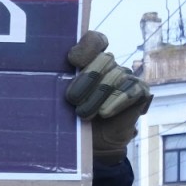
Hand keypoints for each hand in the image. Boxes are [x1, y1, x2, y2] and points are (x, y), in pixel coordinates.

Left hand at [64, 31, 152, 166]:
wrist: (92, 145)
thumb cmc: (72, 119)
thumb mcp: (60, 99)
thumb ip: (58, 82)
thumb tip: (45, 73)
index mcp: (90, 60)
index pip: (95, 40)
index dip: (87, 47)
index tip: (73, 59)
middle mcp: (110, 65)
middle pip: (105, 58)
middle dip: (88, 78)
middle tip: (72, 99)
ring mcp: (127, 77)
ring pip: (116, 75)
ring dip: (98, 96)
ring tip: (83, 114)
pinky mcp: (141, 91)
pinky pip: (132, 89)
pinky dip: (117, 101)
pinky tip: (105, 113)